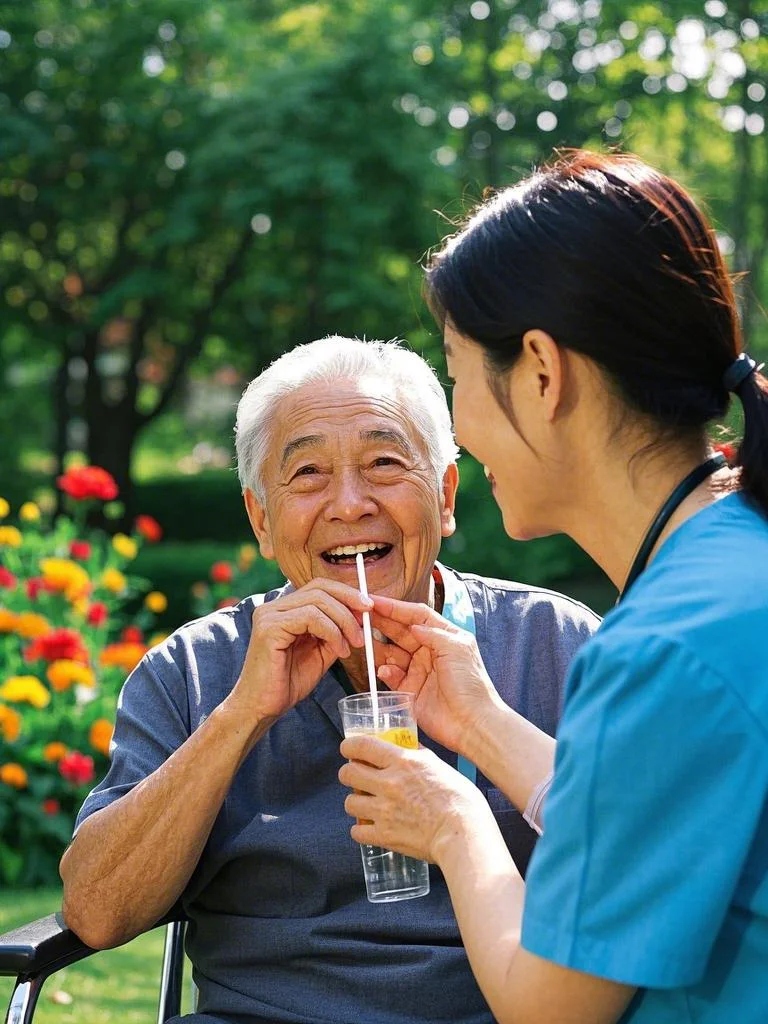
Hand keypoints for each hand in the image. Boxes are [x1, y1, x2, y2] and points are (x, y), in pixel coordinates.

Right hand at [232, 580, 372, 721]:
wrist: (261, 708)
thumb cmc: (287, 683)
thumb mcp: (320, 653)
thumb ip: (335, 632)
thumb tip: (360, 617)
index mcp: (284, 610)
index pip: (319, 586)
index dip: (346, 593)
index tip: (368, 608)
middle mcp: (273, 607)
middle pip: (320, 588)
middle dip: (349, 603)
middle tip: (366, 624)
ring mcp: (269, 615)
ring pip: (318, 601)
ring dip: (343, 622)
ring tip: (353, 646)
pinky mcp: (269, 628)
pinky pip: (310, 617)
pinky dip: (332, 632)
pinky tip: (339, 650)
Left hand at [338, 734, 489, 864]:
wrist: (463, 834)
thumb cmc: (460, 800)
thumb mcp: (440, 766)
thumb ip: (419, 756)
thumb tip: (407, 747)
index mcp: (403, 762)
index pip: (362, 746)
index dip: (349, 746)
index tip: (348, 749)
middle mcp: (388, 784)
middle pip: (348, 773)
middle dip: (349, 774)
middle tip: (358, 778)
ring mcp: (384, 811)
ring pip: (349, 803)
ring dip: (356, 803)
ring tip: (367, 805)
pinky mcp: (384, 835)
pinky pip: (356, 832)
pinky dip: (361, 830)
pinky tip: (371, 828)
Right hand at [370, 594, 504, 754]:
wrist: (472, 723)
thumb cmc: (471, 684)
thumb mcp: (457, 648)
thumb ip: (433, 633)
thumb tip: (413, 625)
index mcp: (444, 636)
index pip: (416, 615)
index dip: (396, 607)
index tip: (375, 601)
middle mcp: (430, 651)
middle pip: (400, 631)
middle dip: (381, 623)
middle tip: (362, 617)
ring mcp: (418, 670)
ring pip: (392, 653)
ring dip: (378, 647)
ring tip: (364, 642)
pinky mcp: (409, 690)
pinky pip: (391, 675)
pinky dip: (385, 671)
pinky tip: (384, 670)